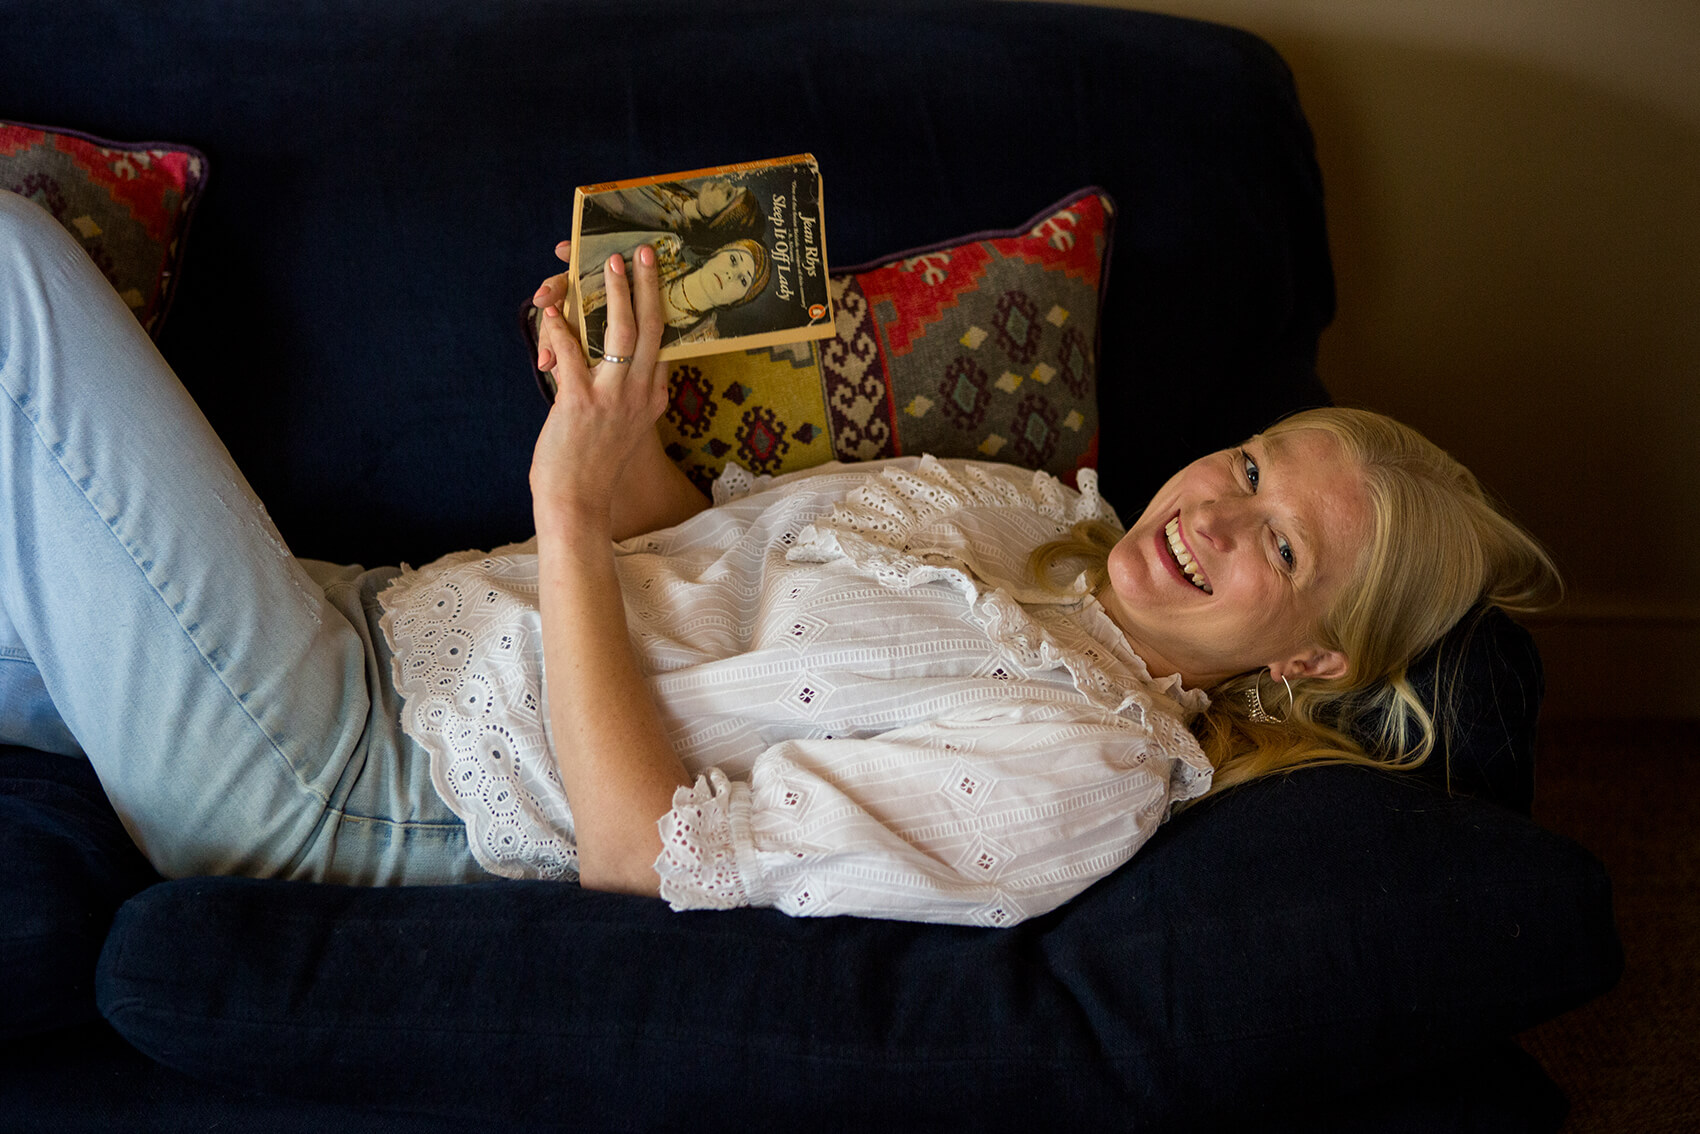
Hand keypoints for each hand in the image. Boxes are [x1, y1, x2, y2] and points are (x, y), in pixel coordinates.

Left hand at [529, 245, 669, 527]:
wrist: (577, 505)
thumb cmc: (594, 469)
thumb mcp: (626, 431)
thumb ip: (632, 400)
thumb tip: (630, 372)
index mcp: (652, 400)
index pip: (663, 345)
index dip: (659, 306)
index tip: (657, 277)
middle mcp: (641, 396)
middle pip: (651, 329)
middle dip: (648, 285)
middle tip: (643, 252)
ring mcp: (613, 399)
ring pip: (621, 334)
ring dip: (615, 293)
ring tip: (610, 264)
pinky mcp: (581, 403)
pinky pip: (571, 353)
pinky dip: (558, 328)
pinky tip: (550, 311)